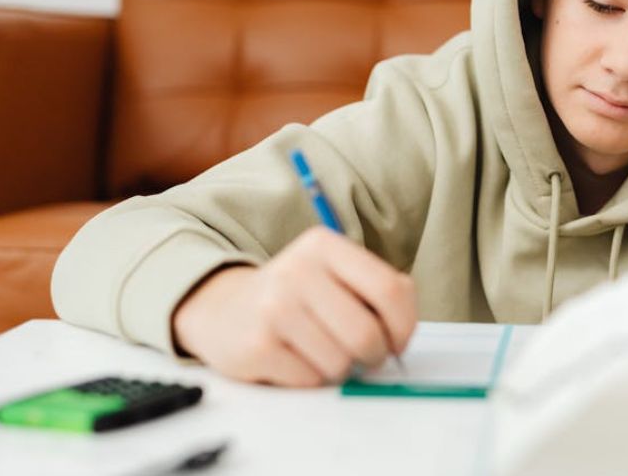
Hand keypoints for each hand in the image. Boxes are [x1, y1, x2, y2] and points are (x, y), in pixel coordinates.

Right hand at [171, 227, 416, 386]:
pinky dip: (312, 378)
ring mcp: (274, 308)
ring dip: (342, 367)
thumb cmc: (296, 294)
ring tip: (324, 351)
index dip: (404, 325)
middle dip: (375, 354)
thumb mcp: (335, 273)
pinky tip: (296, 359)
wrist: (223, 308)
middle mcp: (298, 271)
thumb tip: (401, 333)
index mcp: (325, 246)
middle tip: (367, 355)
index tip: (398, 340)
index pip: (390, 289)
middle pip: (366, 332)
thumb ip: (377, 289)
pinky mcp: (257, 347)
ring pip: (341, 361)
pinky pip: (311, 380)